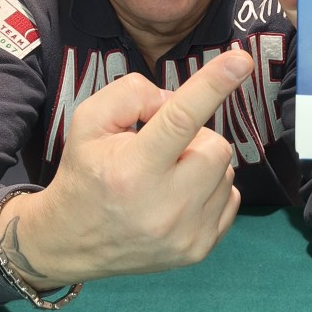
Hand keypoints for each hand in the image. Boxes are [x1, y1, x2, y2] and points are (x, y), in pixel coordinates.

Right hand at [0, 49, 253, 289]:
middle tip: (163, 150)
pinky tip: (180, 196)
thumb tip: (177, 99)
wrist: (71, 242)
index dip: (213, 85)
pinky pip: (230, 198)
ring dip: (202, 164)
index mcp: (132, 170)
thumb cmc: (85, 173)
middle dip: (194, 138)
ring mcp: (185, 233)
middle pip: (214, 146)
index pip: (181, 118)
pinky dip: (210, 189)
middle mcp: (163, 206)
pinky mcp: (200, 249)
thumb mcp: (89, 121)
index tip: (241, 61)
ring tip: (168, 176)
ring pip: (226, 171)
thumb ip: (132, 94)